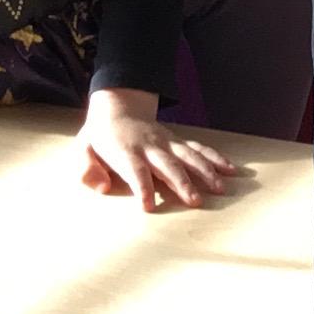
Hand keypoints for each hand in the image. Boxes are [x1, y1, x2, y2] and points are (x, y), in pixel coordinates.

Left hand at [77, 88, 241, 211]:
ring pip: (189, 156)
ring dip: (206, 172)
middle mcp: (150, 146)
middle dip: (182, 183)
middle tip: (195, 201)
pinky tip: (230, 170)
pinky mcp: (178, 141)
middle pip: (168, 165)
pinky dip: (215, 158)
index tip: (149, 207)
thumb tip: (102, 187)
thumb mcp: (83, 148)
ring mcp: (167, 142)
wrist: (118, 106)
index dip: (143, 188)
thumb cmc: (100, 136)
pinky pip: (199, 149)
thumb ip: (88, 168)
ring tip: (220, 188)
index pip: (135, 171)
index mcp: (125, 150)